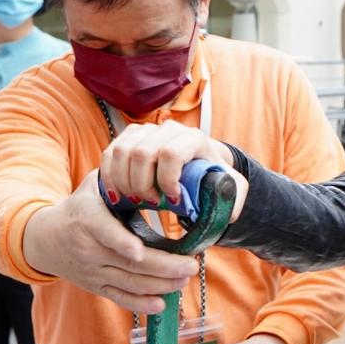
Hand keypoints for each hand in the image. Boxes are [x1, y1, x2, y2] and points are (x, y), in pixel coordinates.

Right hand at [23, 169, 197, 313]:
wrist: (46, 239)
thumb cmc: (79, 207)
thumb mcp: (93, 187)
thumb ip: (119, 180)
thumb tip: (155, 171)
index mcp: (87, 219)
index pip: (105, 233)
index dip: (122, 242)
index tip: (139, 251)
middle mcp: (89, 249)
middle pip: (130, 263)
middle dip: (164, 267)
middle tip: (191, 265)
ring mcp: (93, 271)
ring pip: (130, 283)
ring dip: (161, 284)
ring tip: (185, 278)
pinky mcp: (97, 287)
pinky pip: (120, 298)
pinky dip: (140, 304)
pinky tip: (161, 304)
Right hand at [100, 120, 246, 219]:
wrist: (198, 163)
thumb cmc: (213, 178)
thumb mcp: (231, 189)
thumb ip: (234, 200)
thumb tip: (229, 213)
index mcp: (194, 139)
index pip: (171, 153)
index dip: (167, 180)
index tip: (172, 200)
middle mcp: (169, 129)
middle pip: (143, 153)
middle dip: (143, 185)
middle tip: (152, 204)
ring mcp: (147, 130)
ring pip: (123, 151)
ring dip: (125, 181)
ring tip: (136, 201)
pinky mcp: (130, 136)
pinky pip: (111, 152)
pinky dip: (110, 176)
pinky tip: (118, 195)